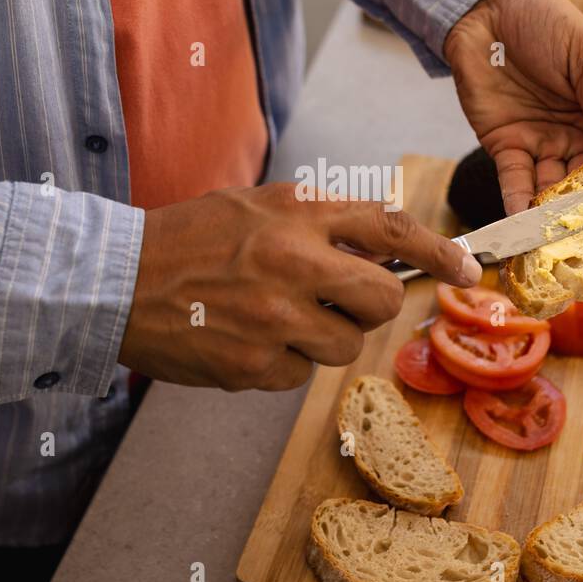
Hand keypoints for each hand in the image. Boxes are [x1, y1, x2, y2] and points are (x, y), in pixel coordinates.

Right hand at [119, 184, 482, 390]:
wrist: (114, 279)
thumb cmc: (186, 240)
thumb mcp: (256, 205)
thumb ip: (316, 220)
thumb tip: (381, 248)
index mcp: (295, 212)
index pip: (390, 227)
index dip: (439, 251)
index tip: (468, 268)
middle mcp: (292, 260)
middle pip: (381, 299)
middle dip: (370, 306)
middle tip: (339, 302)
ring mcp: (273, 316)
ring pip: (344, 346)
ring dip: (320, 339)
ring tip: (272, 319)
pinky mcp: (252, 364)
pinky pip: (298, 376)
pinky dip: (279, 365)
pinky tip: (243, 341)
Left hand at [444, 0, 582, 214]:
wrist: (485, 10)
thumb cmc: (546, 21)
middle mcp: (580, 132)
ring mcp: (544, 142)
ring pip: (555, 188)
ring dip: (556, 215)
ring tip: (559, 241)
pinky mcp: (507, 147)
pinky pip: (516, 182)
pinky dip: (518, 204)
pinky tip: (521, 224)